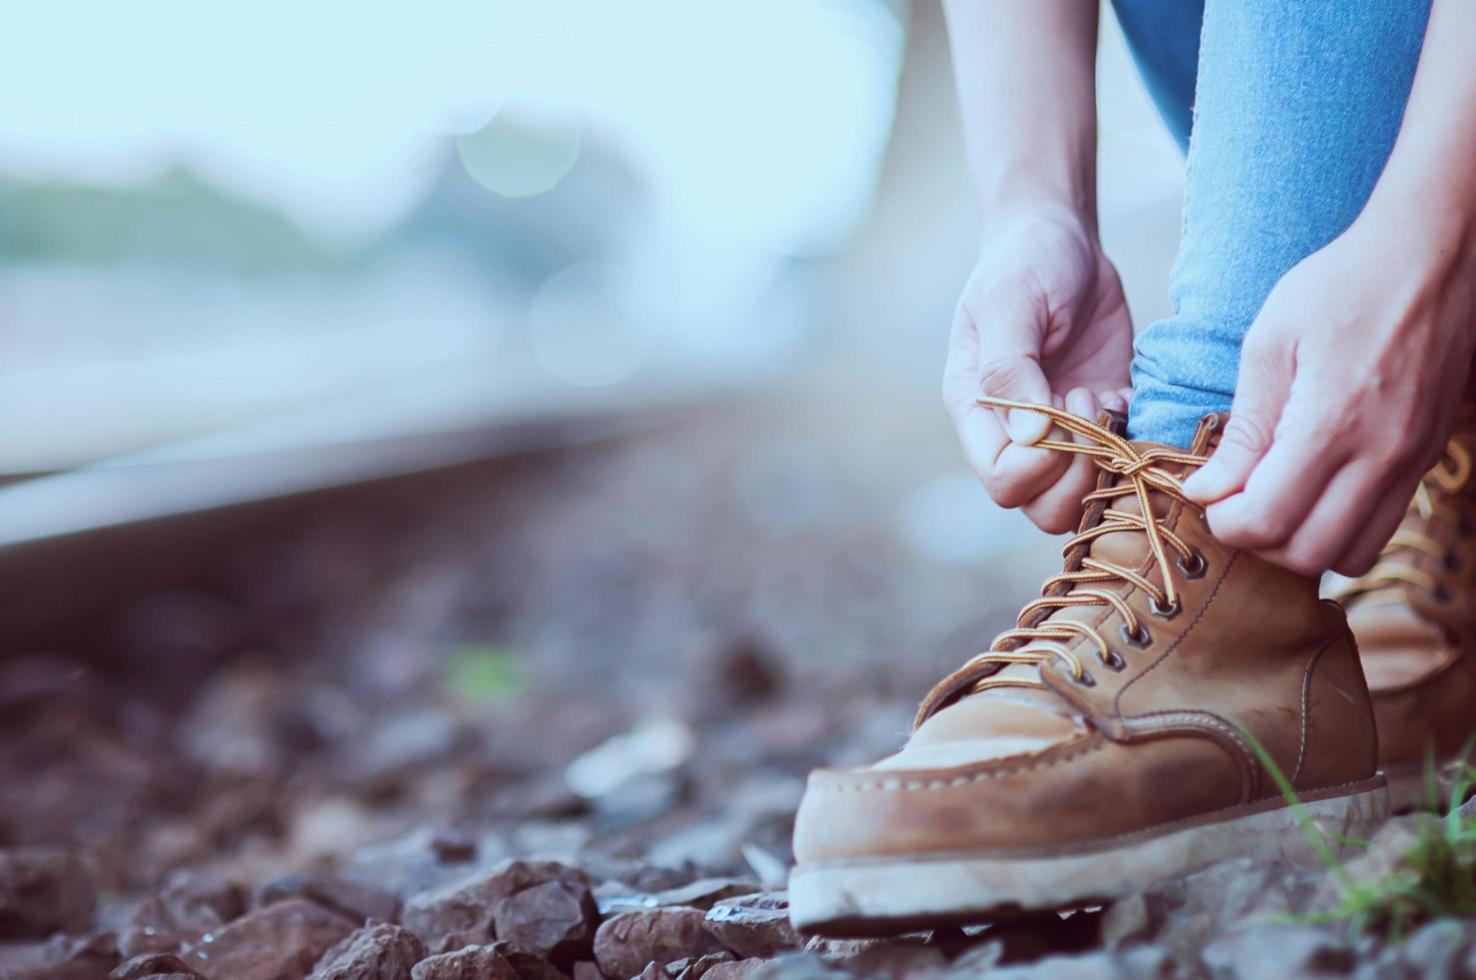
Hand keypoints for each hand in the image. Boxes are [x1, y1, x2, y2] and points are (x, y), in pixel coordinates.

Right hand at [944, 205, 1133, 531]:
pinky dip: (1136, 440)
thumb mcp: (1009, 302)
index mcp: (978, 410)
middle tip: (1091, 405)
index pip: (1003, 480)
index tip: (1063, 404)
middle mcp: (1014, 434)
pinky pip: (1123, 463)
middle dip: (1079, 471)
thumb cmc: (1024, 262)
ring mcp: (1061, 432)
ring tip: (1105, 399)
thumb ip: (1011, 368)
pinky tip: (1125, 391)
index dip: (1040, 464)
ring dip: (1108, 462)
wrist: (1061, 237)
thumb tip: (1028, 435)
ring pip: (1084, 498)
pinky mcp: (1104, 418)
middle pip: (1044, 507)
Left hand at [1182, 215, 1475, 575]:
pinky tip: (1312, 488)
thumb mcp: (1271, 343)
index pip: (1266, 521)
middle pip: (1308, 554)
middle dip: (1258, 541)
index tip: (1208, 493)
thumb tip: (1208, 490)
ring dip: (1301, 544)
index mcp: (1332, 423)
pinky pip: (1381, 526)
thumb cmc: (1341, 285)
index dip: (1224, 522)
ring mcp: (1411, 462)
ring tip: (1273, 500)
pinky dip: (1339, 528)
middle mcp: (1381, 455)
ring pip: (1350, 555)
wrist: (1432, 254)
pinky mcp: (1426, 458)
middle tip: (1235, 502)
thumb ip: (1243, 427)